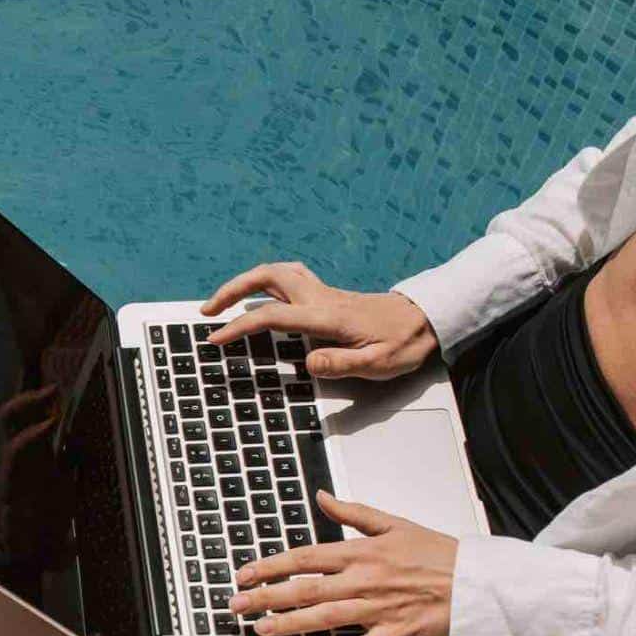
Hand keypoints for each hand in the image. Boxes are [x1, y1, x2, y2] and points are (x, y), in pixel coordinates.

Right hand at [199, 261, 440, 380]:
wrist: (428, 318)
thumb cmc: (404, 343)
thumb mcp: (379, 363)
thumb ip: (342, 363)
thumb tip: (307, 364)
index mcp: (328, 317)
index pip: (274, 316)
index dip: (241, 326)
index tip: (217, 338)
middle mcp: (321, 298)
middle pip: (268, 277)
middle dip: (232, 289)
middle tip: (208, 310)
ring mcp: (323, 293)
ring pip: (277, 272)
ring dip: (246, 281)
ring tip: (224, 300)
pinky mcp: (327, 295)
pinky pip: (288, 278)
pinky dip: (265, 282)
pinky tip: (258, 297)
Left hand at [229, 492, 456, 635]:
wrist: (478, 583)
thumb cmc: (438, 554)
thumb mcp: (395, 524)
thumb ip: (353, 513)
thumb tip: (321, 497)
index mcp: (362, 552)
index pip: (305, 558)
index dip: (270, 566)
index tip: (244, 574)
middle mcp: (364, 581)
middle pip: (305, 590)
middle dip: (265, 598)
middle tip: (236, 606)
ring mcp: (377, 610)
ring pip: (324, 619)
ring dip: (289, 625)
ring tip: (261, 630)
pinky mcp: (394, 635)